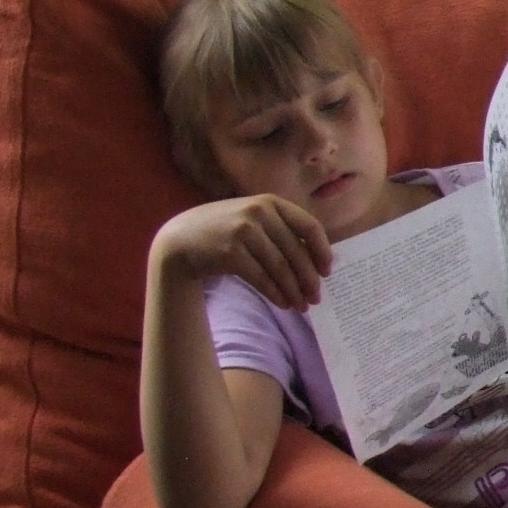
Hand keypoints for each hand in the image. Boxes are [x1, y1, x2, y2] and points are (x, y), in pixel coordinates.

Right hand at [152, 195, 332, 310]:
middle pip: (297, 252)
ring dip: (294, 291)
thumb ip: (283, 230)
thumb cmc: (225, 231)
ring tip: (301, 306)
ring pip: (280, 268)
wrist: (180, 239)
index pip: (310, 226)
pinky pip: (262, 278)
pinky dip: (275, 293)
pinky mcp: (230, 253)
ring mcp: (244, 231)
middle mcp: (259, 213)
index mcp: (271, 202)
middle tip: (316, 298)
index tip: (327, 271)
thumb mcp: (254, 219)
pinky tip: (283, 303)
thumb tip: (319, 260)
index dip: (322, 250)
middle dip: (309, 279)